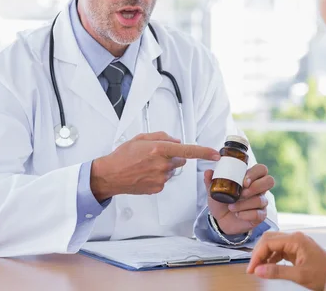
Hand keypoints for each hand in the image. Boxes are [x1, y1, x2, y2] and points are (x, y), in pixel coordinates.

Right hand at [91, 132, 219, 199]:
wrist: (110, 175)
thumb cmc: (122, 156)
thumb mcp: (141, 138)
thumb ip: (162, 137)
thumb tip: (177, 141)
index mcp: (159, 149)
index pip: (188, 151)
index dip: (204, 152)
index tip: (216, 154)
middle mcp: (162, 164)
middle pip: (180, 160)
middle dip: (173, 157)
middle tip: (155, 156)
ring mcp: (161, 178)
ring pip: (171, 171)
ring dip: (164, 167)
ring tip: (146, 166)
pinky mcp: (157, 188)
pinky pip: (164, 180)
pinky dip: (158, 176)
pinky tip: (144, 174)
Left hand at [204, 164, 274, 235]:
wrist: (220, 220)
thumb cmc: (221, 201)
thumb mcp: (213, 190)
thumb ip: (211, 181)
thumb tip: (208, 172)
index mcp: (250, 178)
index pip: (261, 169)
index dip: (255, 173)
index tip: (244, 182)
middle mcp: (258, 189)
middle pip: (269, 181)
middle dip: (255, 187)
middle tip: (242, 194)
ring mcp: (261, 202)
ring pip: (261, 199)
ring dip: (244, 204)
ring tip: (231, 207)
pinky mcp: (260, 215)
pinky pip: (259, 214)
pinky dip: (246, 214)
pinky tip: (238, 214)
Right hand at [246, 232, 325, 290]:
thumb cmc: (325, 273)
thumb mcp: (300, 275)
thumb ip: (278, 272)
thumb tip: (259, 270)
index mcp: (296, 239)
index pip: (268, 242)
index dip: (257, 255)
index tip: (251, 269)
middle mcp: (295, 237)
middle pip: (269, 239)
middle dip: (259, 253)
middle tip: (253, 268)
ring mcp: (296, 243)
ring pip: (273, 244)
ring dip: (264, 255)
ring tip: (259, 269)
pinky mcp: (297, 249)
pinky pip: (279, 250)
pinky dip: (272, 257)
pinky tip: (269, 266)